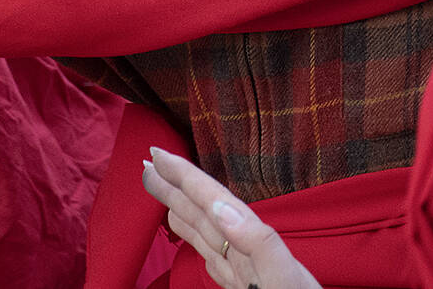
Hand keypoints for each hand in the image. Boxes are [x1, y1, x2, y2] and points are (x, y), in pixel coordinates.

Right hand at [141, 148, 321, 288]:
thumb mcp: (285, 279)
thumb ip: (260, 244)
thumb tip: (222, 208)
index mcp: (257, 246)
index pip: (215, 204)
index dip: (188, 179)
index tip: (159, 155)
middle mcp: (249, 255)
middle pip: (207, 214)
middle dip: (178, 188)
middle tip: (147, 163)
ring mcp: (246, 274)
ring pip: (208, 236)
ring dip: (183, 211)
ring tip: (159, 190)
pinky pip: (215, 262)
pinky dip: (198, 244)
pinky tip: (190, 236)